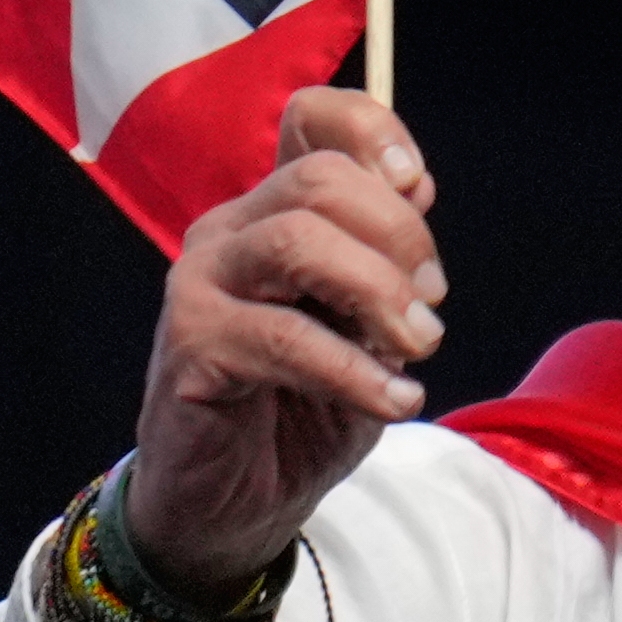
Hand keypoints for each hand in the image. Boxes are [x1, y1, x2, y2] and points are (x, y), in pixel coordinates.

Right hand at [124, 89, 447, 599]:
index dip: (371, 131)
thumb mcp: (370, 329)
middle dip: (399, 238)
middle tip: (430, 308)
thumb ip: (389, 261)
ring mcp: (201, 282)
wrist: (237, 502)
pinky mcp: (191, 345)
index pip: (309, 119)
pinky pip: (283, 337)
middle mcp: (231, 231)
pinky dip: (354, 370)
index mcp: (276, 211)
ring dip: (379, 293)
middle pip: (318, 180)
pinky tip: (395, 399)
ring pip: (297, 241)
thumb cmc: (306, 407)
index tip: (418, 186)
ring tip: (419, 348)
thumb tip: (416, 189)